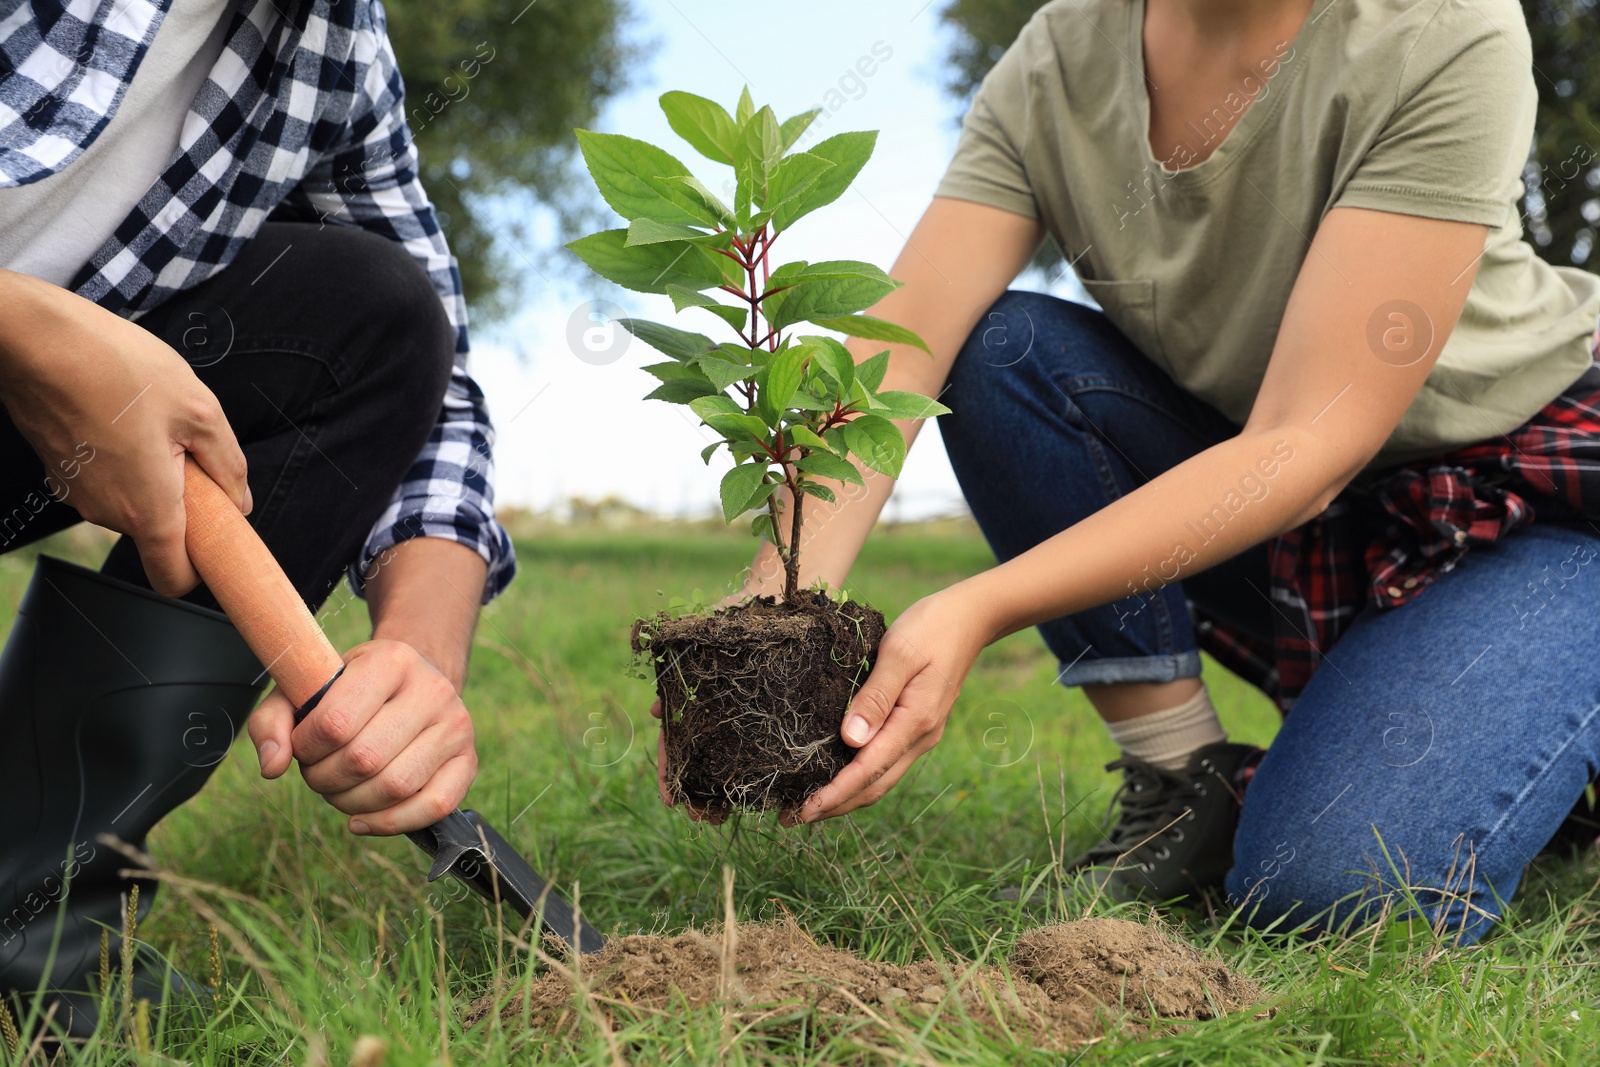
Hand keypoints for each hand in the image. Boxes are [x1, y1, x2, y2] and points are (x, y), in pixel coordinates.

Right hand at [0, 270, 248, 594]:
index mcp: (146, 509)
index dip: (201, 568)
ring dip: (153, 473)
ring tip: (151, 421)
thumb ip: (229, 465)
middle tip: (186, 446)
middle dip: (183, 500)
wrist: (36, 338)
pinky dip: (124, 459)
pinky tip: (122, 414)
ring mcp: (78, 493)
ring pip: (132, 501)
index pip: (174, 578)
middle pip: (159, 532)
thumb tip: (240, 500)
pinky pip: (106, 479)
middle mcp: (106, 512)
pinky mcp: (60, 470)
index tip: (218, 540)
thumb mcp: (199, 409)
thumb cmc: (115, 367)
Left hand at [248, 639, 477, 835]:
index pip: (335, 723)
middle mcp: (433, 689)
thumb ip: (274, 721)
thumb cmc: (351, 690)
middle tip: (319, 772)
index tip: (303, 746)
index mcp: (392, 660)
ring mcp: (456, 726)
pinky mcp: (468, 760)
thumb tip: (273, 767)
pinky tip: (362, 819)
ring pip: (396, 787)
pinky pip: (433, 806)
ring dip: (351, 803)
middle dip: (325, 779)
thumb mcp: (308, 688)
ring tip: (339, 790)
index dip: (305, 748)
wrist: (412, 682)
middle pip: (364, 760)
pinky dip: (390, 823)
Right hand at [646, 588, 757, 823]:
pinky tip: (770, 795)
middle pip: (702, 760)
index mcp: (696, 698)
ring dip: (726, 792)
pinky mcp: (778, 715)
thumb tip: (655, 710)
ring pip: (731, 761)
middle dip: (698, 793)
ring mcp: (747, 716)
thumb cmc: (735, 614)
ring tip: (728, 817)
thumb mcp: (705, 635)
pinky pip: (769, 748)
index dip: (670, 772)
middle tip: (703, 818)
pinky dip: (762, 773)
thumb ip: (679, 666)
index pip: (675, 742)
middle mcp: (719, 713)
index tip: (670, 799)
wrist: (780, 597)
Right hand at [649, 697, 729, 823]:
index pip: (668, 768)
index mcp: (679, 743)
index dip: (667, 786)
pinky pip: (727, 788)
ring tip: (716, 819)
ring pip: (707, 791)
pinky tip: (729, 813)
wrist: (735, 685)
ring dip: (710, 808)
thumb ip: (670, 703)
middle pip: (688, 785)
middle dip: (691, 803)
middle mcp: (694, 756)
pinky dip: (727, 802)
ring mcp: (713, 763)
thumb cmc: (705, 691)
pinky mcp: (734, 766)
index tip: (670, 802)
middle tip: (697, 815)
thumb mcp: (688, 696)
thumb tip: (654, 709)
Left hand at [786, 585, 993, 823]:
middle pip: (874, 786)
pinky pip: (884, 763)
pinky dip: (858, 778)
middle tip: (789, 818)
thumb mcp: (899, 653)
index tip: (804, 809)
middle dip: (834, 807)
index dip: (835, 794)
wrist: (970, 618)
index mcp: (916, 721)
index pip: (868, 770)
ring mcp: (921, 735)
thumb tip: (850, 740)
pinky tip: (835, 776)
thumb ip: (875, 696)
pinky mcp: (916, 726)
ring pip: (880, 779)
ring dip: (845, 797)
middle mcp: (920, 737)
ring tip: (806, 806)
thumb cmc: (932, 628)